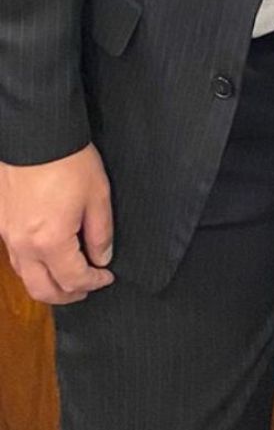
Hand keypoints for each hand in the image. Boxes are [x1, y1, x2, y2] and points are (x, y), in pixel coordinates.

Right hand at [0, 144, 114, 304]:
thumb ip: (100, 232)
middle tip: (86, 290)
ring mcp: (7, 235)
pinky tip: (46, 259)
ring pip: (24, 276)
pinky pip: (14, 257)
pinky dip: (32, 267)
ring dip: (46, 284)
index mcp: (50, 241)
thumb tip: (102, 258)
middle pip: (42, 288)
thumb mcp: (97, 196)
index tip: (108, 277)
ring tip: (67, 279)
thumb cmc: (70, 162)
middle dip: (67, 294)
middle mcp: (23, 245)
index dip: (93, 282)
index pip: (73, 277)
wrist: (35, 135)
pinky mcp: (0, 222)